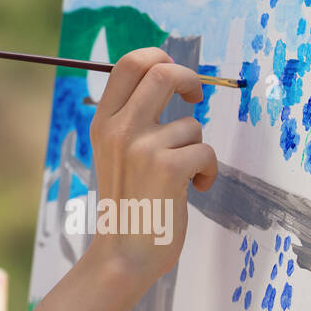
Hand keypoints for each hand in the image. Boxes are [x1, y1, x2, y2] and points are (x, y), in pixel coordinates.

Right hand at [83, 47, 217, 290]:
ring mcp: (142, 147)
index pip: (128, 64)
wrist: (124, 252)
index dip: (158, 58)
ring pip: (192, 124)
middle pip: (162, 72)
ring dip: (197, 148)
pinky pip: (205, 151)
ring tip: (184, 174)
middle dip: (190, 79)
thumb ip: (131, 119)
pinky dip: (207, 171)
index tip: (175, 77)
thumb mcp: (113, 152)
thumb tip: (165, 79)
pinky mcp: (168, 168)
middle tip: (196, 97)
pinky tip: (192, 189)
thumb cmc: (128, 203)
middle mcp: (119, 128)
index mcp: (103, 121)